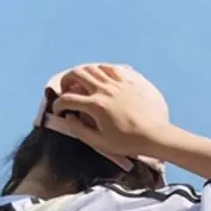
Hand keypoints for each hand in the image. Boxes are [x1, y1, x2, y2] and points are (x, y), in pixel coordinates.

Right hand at [52, 65, 168, 159]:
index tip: (57, 111)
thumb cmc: (126, 142)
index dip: (57, 104)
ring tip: (80, 83)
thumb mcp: (100, 142)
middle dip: (66, 80)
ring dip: (82, 73)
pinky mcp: (127, 82)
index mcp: (95, 106)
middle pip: (77, 74)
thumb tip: (69, 117)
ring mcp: (116, 84)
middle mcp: (104, 90)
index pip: (67, 99)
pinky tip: (99, 78)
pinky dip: (100, 70)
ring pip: (92, 68)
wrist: (153, 135)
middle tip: (65, 90)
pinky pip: (109, 68)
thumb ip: (79, 130)